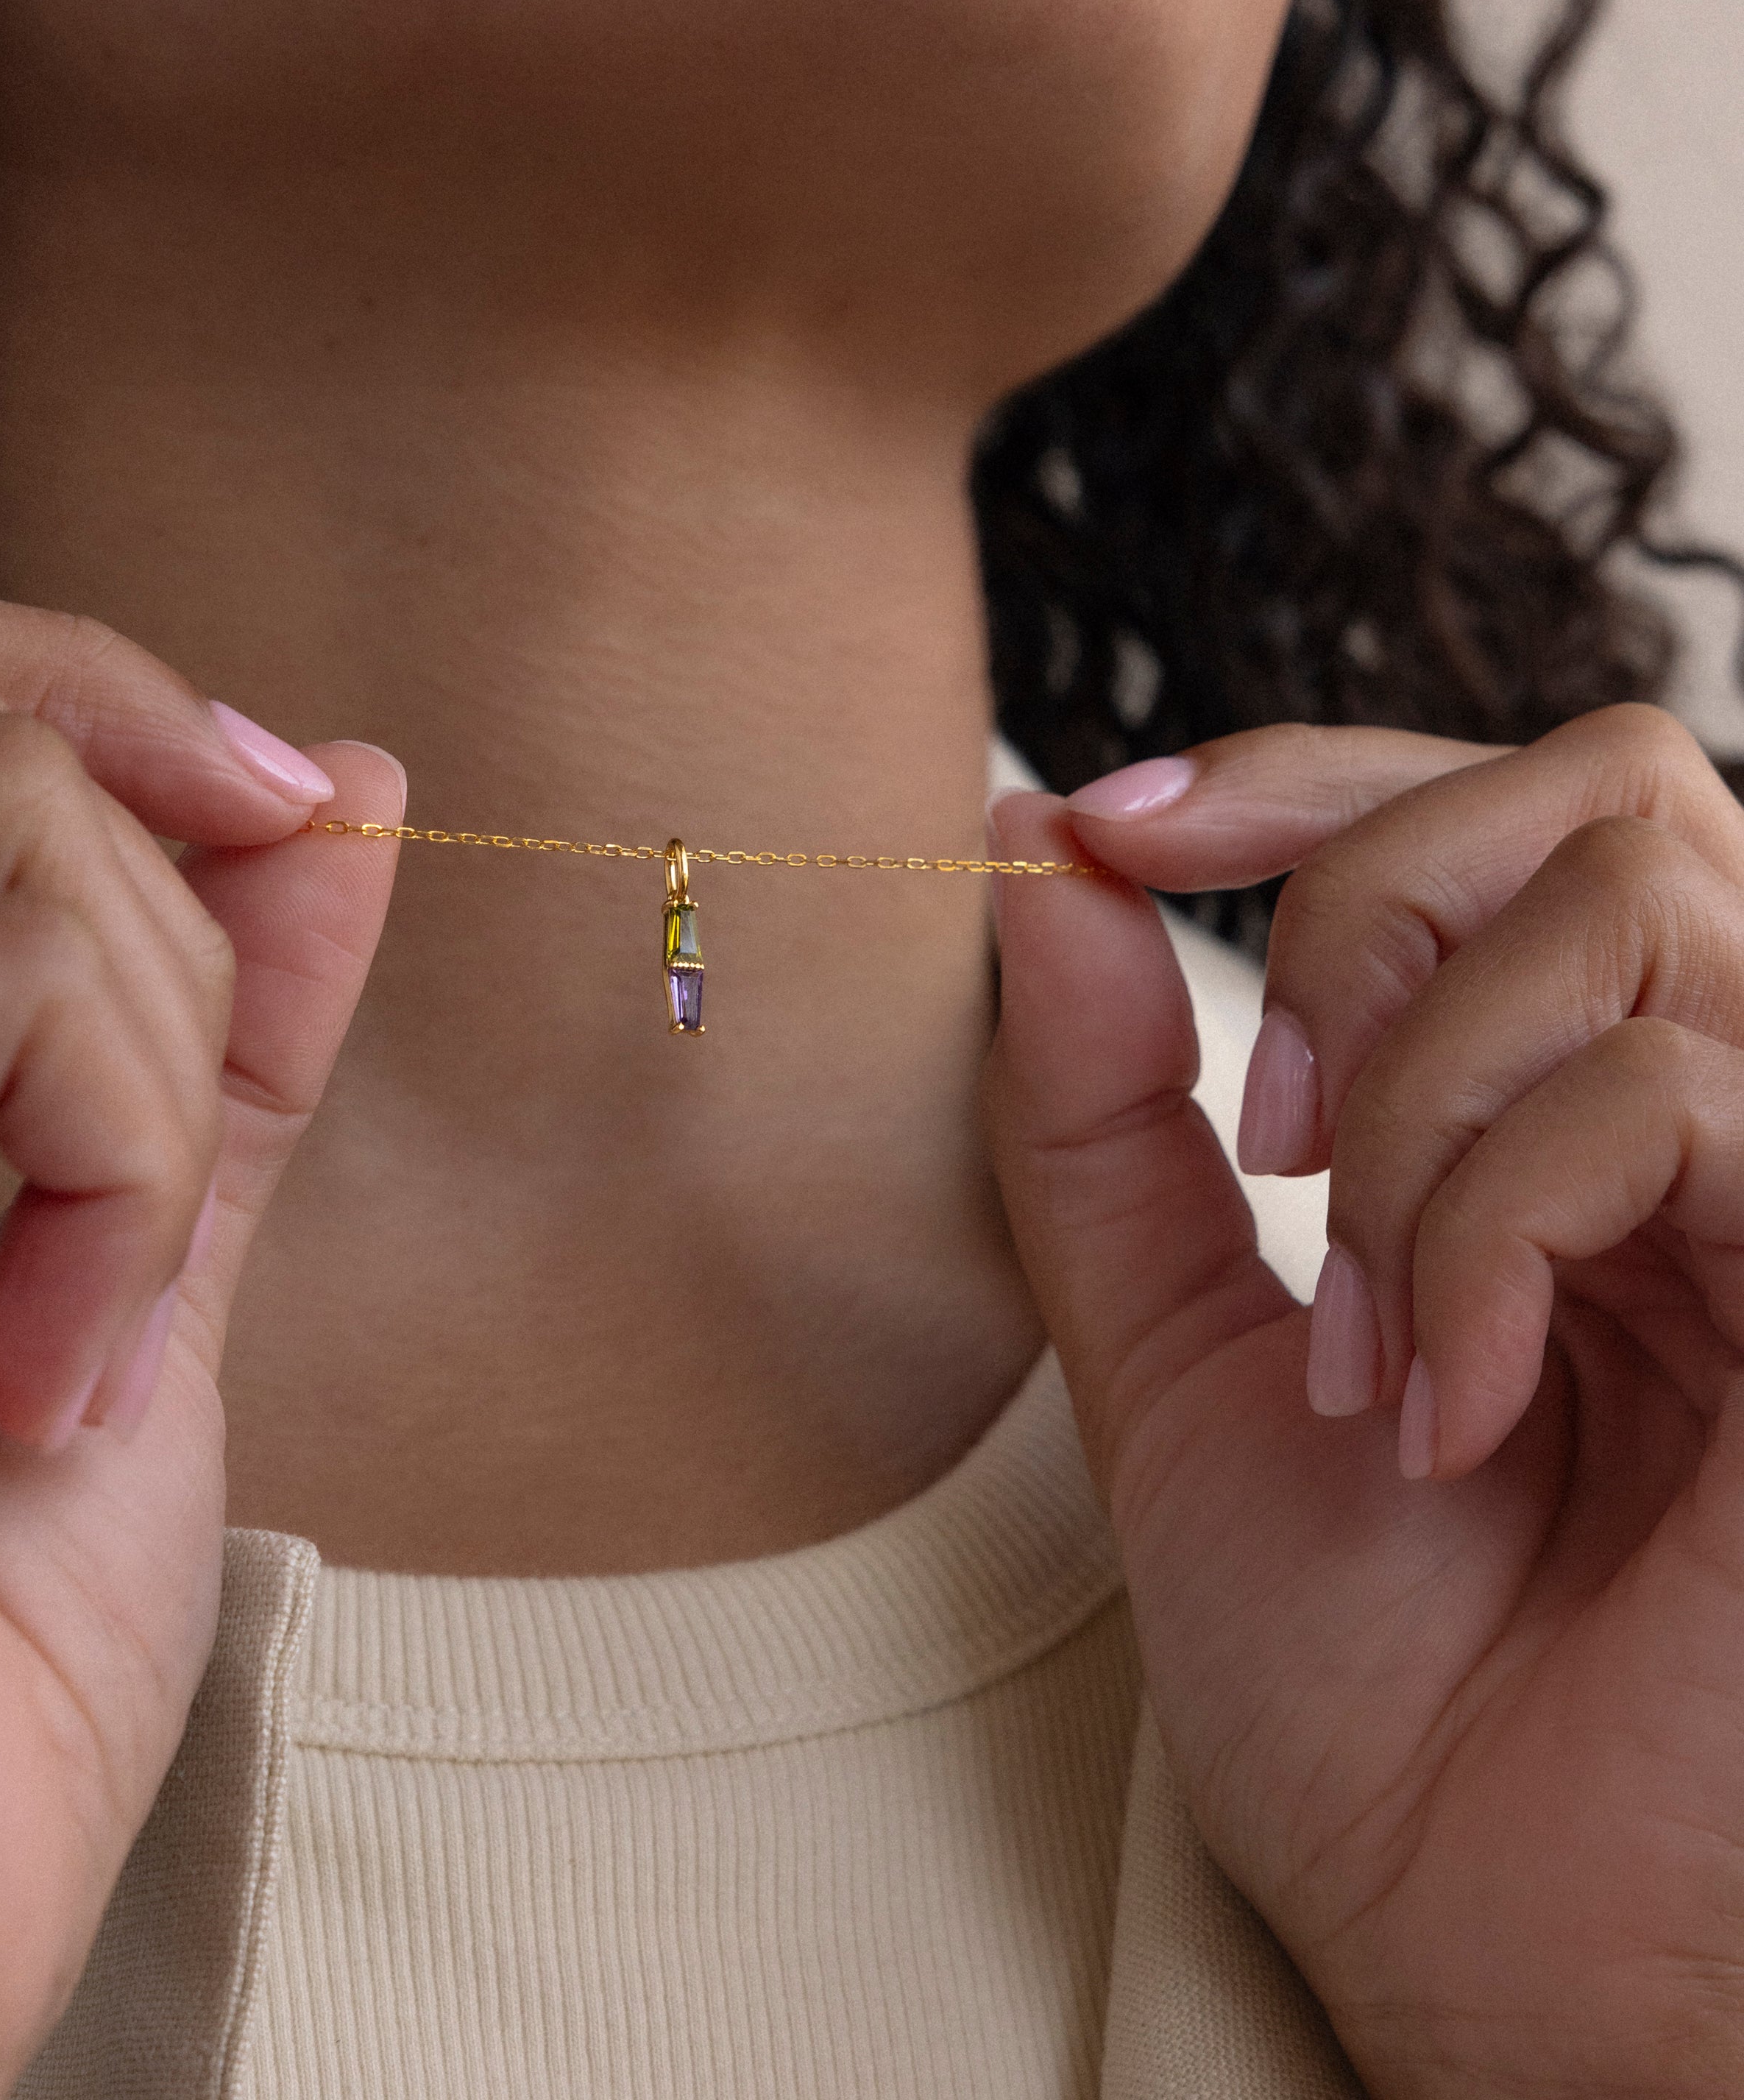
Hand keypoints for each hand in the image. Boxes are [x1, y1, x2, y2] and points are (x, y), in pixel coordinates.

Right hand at [0, 581, 401, 2097]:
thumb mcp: (134, 1247)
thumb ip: (217, 1007)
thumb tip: (337, 777)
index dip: (87, 700)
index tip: (277, 828)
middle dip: (160, 861)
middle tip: (189, 1118)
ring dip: (155, 1055)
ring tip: (96, 1317)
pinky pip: (1, 956)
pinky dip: (126, 1146)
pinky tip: (60, 1364)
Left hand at [984, 705, 1743, 2099]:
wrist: (1490, 1939)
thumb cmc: (1362, 1676)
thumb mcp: (1166, 1354)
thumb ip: (1099, 1112)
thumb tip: (1038, 861)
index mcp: (1573, 1118)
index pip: (1494, 807)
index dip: (1299, 773)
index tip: (1110, 830)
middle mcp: (1727, 1118)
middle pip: (1589, 787)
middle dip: (1365, 919)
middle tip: (1272, 1145)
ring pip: (1631, 909)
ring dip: (1422, 1112)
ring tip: (1366, 1337)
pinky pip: (1678, 1098)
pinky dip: (1494, 1232)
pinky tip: (1453, 1402)